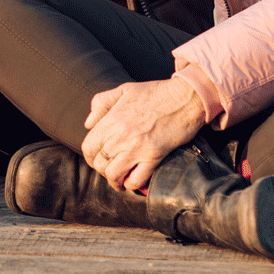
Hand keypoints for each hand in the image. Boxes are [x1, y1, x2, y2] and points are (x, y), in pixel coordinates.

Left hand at [81, 78, 207, 191]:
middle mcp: (121, 135)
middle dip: (102, 170)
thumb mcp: (124, 90)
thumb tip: (88, 123)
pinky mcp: (154, 156)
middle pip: (100, 164)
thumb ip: (101, 103)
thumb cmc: (156, 92)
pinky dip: (133, 184)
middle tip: (110, 170)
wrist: (185, 97)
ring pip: (114, 175)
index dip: (90, 157)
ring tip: (120, 180)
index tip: (97, 160)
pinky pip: (136, 180)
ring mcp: (137, 147)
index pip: (89, 147)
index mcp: (112, 119)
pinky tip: (134, 180)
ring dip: (115, 180)